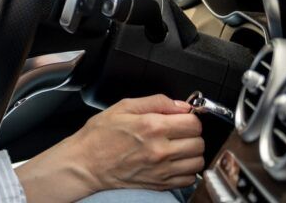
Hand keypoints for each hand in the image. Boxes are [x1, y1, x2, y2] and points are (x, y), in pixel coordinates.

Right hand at [75, 95, 203, 190]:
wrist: (86, 163)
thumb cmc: (99, 136)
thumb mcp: (123, 107)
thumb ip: (156, 101)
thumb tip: (181, 105)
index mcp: (151, 127)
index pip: (193, 123)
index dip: (189, 117)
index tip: (181, 118)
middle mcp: (160, 150)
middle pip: (199, 142)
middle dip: (191, 134)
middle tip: (177, 131)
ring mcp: (162, 169)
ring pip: (198, 161)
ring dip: (191, 152)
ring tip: (177, 146)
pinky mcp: (161, 184)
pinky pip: (189, 178)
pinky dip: (186, 170)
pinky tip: (173, 161)